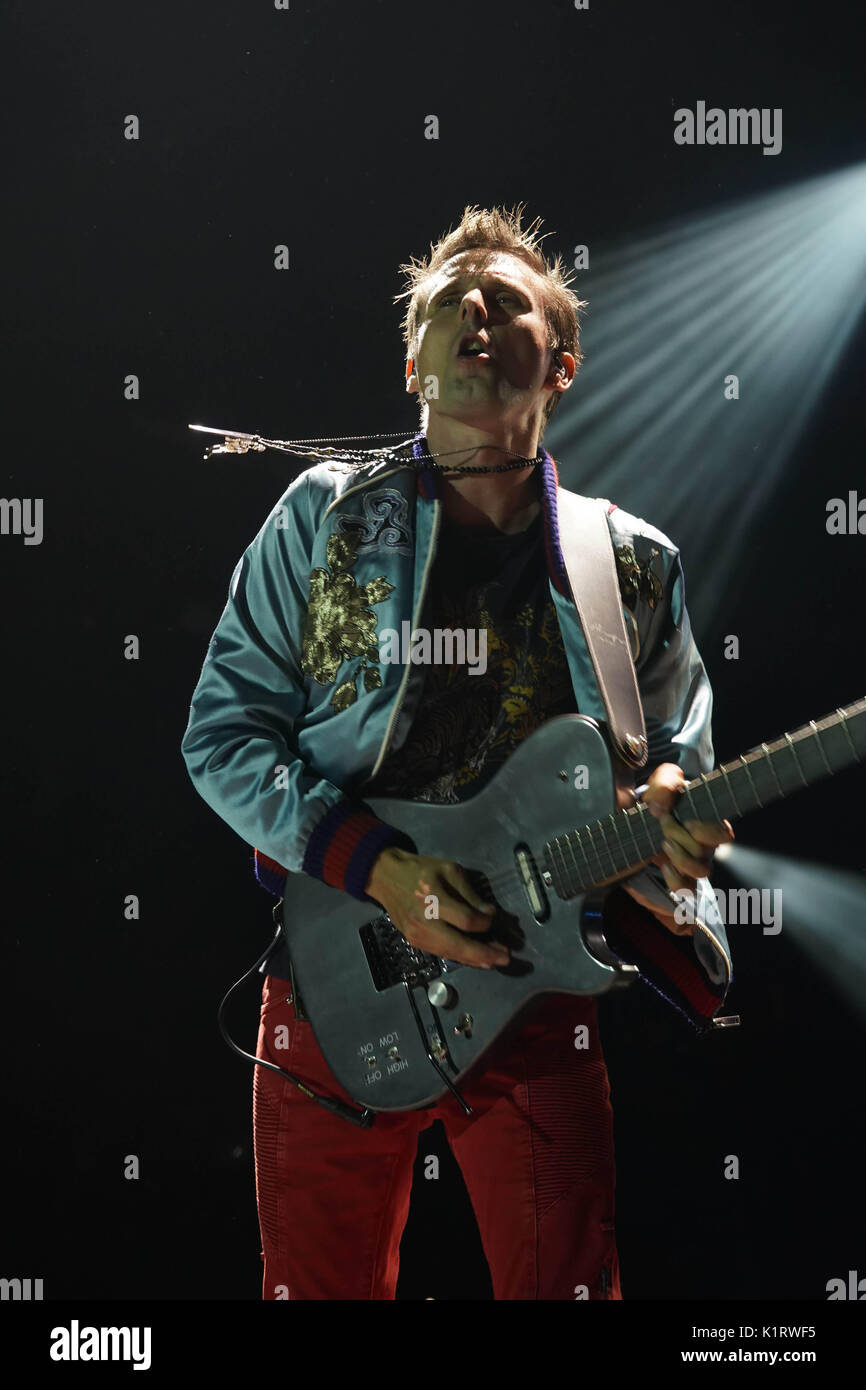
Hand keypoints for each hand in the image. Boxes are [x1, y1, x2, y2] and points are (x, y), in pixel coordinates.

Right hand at [365, 847, 509, 969]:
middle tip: (505, 957)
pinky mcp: (414, 941)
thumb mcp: (450, 870)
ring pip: (450, 953)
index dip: (484, 922)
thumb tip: (489, 914)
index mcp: (433, 897)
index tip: (493, 917)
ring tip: (494, 961)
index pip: (465, 919)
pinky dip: (460, 957)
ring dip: (474, 960)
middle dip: (484, 953)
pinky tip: (474, 959)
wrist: (386, 877)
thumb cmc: (421, 870)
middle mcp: (424, 920)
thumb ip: (470, 893)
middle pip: (458, 944)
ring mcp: (417, 934)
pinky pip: (440, 953)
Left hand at [614, 763, 733, 935]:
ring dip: (680, 857)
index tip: (686, 822)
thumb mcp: (661, 781)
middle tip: (663, 822)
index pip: (724, 834)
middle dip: (679, 834)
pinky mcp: (681, 877)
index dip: (707, 831)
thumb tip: (661, 807)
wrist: (640, 820)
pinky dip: (674, 878)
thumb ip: (665, 783)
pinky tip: (663, 864)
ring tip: (664, 843)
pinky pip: (686, 888)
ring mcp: (695, 862)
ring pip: (702, 872)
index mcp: (708, 821)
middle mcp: (706, 844)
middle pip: (705, 850)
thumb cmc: (659, 800)